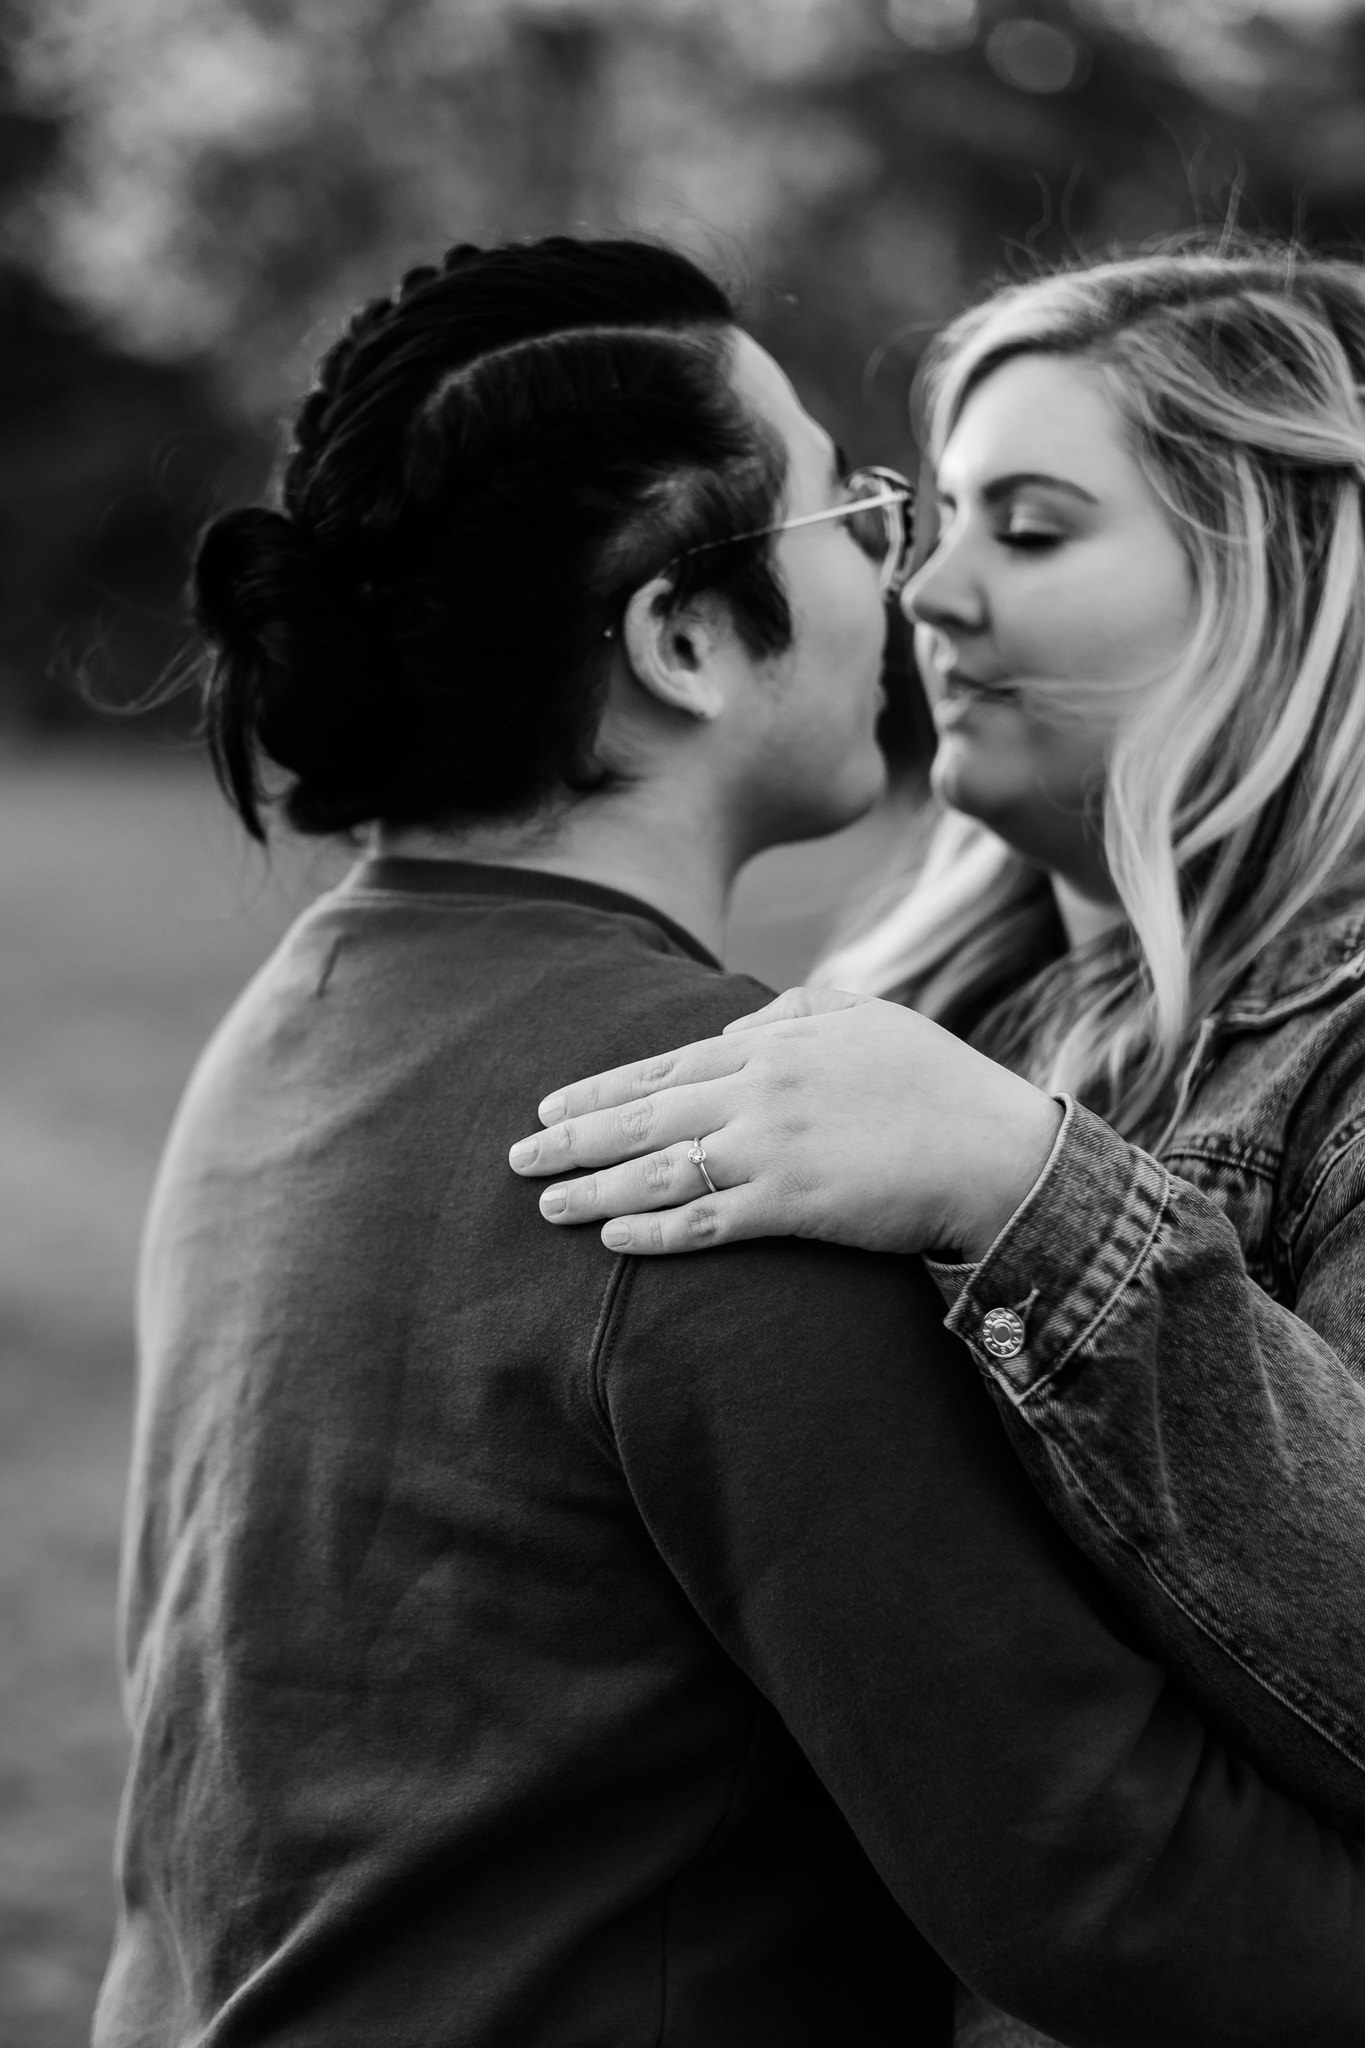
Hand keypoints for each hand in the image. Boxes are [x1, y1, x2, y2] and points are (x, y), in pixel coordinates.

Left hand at [507, 985, 1063, 1258]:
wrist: (998, 1151)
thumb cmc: (938, 1083)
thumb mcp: (868, 1015)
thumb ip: (796, 1008)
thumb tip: (738, 1021)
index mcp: (774, 1041)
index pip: (665, 1065)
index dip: (600, 1087)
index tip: (551, 1102)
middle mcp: (759, 1090)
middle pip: (641, 1115)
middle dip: (570, 1138)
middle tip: (515, 1156)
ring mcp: (771, 1148)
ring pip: (657, 1171)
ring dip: (592, 1191)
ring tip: (545, 1204)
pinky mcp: (792, 1206)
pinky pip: (703, 1222)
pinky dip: (651, 1233)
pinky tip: (611, 1241)